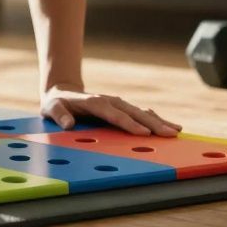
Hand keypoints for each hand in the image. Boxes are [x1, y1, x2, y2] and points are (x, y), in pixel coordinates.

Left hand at [40, 84, 182, 135]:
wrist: (62, 92)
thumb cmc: (56, 104)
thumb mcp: (50, 108)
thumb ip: (59, 114)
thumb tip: (68, 124)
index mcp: (94, 102)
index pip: (113, 113)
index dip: (128, 123)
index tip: (143, 133)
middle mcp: (109, 101)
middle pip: (133, 112)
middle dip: (152, 123)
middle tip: (170, 134)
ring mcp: (118, 104)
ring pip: (141, 112)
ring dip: (159, 121)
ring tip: (176, 130)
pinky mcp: (122, 108)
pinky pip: (141, 114)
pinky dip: (156, 119)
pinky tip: (171, 125)